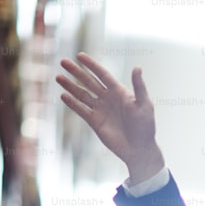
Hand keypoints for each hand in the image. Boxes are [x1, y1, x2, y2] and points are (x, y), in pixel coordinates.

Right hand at [56, 52, 164, 182]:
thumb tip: (137, 67)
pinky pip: (81, 110)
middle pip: (89, 82)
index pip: (103, 75)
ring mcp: (101, 110)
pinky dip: (72, 103)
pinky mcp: (95, 122)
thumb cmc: (146, 126)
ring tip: (58, 77)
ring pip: (82, 94)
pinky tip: (63, 96)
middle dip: (76, 72)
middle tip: (63, 62)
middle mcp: (108, 99)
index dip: (92, 65)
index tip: (79, 56)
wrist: (139, 149)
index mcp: (120, 92)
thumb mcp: (145, 105)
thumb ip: (139, 87)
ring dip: (70, 86)